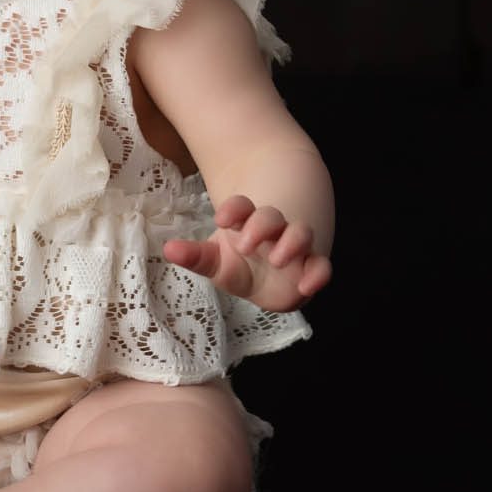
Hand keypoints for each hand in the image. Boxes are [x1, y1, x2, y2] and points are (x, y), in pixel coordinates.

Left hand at [162, 194, 332, 312]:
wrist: (275, 277)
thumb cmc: (243, 266)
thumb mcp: (217, 262)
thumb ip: (196, 257)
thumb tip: (169, 249)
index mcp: (247, 223)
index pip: (241, 206)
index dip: (234, 208)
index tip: (221, 219)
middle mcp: (273, 230)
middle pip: (270, 216)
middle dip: (260, 225)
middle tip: (245, 243)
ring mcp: (295, 246)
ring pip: (299, 233)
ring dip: (291, 241)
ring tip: (277, 257)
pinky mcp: (311, 267)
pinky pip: (322, 266)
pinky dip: (318, 274)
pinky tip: (307, 285)